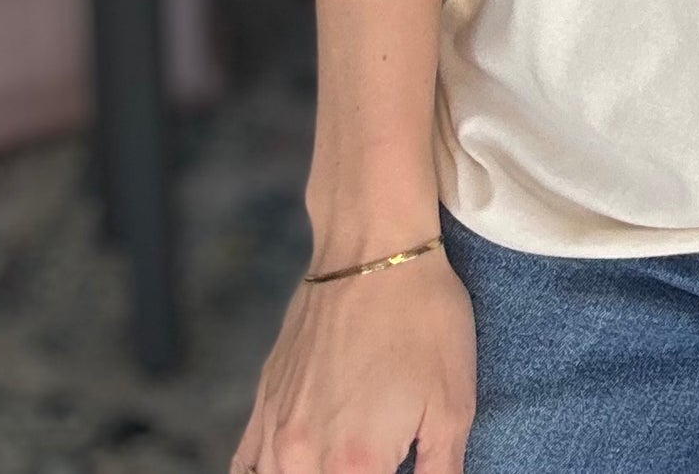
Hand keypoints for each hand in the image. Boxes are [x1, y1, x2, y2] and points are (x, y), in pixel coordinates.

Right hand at [230, 248, 474, 473]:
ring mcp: (275, 433)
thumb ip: (440, 472)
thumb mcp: (453, 405)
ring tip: (345, 462)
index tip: (400, 466)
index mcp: (354, 466)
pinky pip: (244, 466)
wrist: (373, 249)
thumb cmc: (423, 320)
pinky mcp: (262, 405)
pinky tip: (292, 466)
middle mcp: (302, 459)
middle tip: (381, 458)